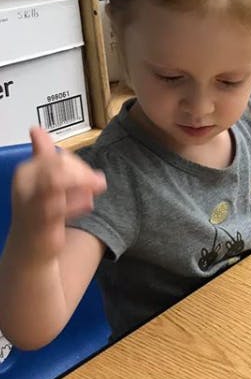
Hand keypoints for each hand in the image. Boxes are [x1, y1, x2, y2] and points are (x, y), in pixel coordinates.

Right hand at [9, 128, 105, 262]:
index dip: (78, 164)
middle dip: (83, 173)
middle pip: (59, 164)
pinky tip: (88, 205)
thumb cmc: (38, 212)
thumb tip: (36, 129)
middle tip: (98, 182)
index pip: (57, 156)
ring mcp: (30, 203)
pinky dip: (78, 203)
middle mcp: (24, 185)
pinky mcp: (40, 222)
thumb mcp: (41, 180)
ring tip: (94, 191)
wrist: (30, 248)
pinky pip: (59, 206)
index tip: (90, 176)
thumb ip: (42, 154)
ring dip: (81, 183)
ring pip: (56, 180)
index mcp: (26, 171)